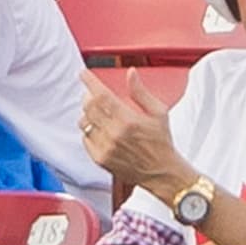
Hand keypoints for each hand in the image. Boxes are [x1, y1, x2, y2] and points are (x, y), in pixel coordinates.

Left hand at [78, 68, 194, 198]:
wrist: (161, 172)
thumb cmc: (161, 141)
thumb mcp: (158, 112)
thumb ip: (141, 92)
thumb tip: (130, 73)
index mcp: (128, 120)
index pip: (101, 95)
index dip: (90, 82)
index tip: (84, 74)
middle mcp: (114, 134)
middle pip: (89, 107)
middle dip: (88, 95)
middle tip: (92, 93)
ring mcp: (105, 148)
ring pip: (84, 122)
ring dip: (87, 113)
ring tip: (97, 112)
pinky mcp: (100, 159)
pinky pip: (85, 139)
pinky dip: (89, 130)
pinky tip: (99, 129)